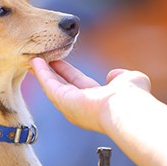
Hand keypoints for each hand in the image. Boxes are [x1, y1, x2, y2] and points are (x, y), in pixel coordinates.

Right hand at [30, 58, 149, 132]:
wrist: (128, 108)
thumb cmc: (132, 97)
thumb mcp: (128, 79)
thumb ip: (120, 76)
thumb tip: (114, 75)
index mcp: (95, 100)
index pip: (77, 83)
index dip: (66, 72)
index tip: (58, 61)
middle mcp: (80, 105)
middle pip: (61, 85)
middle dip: (50, 72)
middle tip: (40, 59)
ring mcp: (70, 105)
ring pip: (52, 86)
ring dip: (42, 72)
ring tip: (34, 58)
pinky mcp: (63, 101)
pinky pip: (49, 85)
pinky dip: (41, 73)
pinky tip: (35, 61)